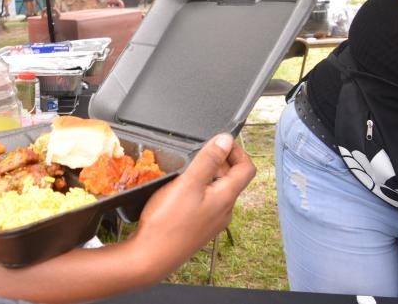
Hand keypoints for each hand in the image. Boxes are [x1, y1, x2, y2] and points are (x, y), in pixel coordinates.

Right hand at [129, 134, 255, 280]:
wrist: (151, 257)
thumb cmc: (167, 223)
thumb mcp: (187, 183)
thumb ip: (208, 160)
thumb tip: (226, 140)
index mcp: (226, 198)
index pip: (246, 168)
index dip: (237, 150)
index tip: (219, 141)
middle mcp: (224, 211)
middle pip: (233, 179)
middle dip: (220, 161)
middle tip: (199, 151)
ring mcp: (212, 221)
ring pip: (218, 191)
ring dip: (208, 175)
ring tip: (187, 169)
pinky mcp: (199, 228)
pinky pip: (207, 203)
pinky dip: (199, 189)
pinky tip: (179, 190)